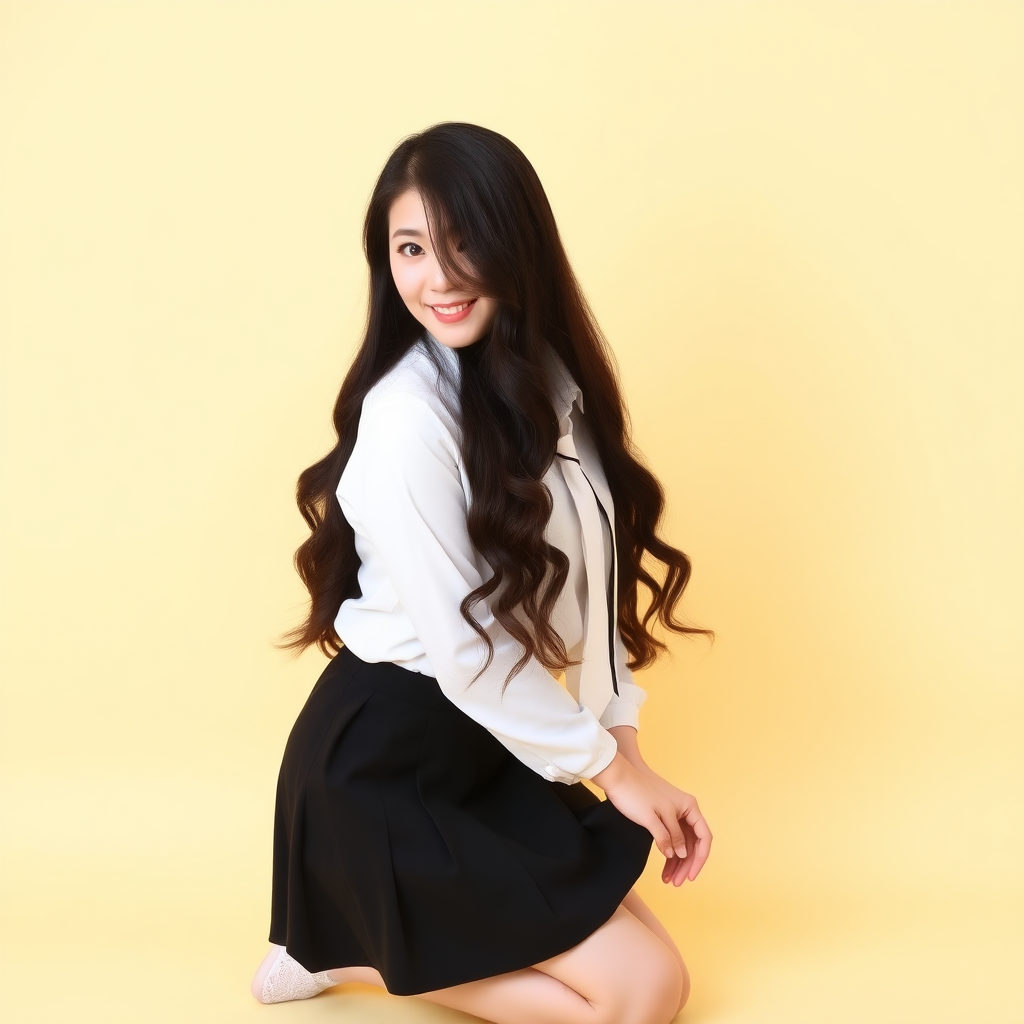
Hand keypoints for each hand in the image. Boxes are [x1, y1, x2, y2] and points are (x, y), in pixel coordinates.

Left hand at [591, 752, 711, 885]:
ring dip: (677, 863)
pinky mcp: (663, 818)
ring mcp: (675, 814)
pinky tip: (664, 869)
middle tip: (676, 883)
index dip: (699, 859)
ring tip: (669, 881)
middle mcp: (685, 811)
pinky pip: (672, 840)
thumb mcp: (652, 818)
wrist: (617, 778)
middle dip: (686, 864)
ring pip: (682, 844)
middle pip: (693, 843)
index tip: (690, 876)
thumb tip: (681, 855)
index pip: (703, 837)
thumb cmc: (635, 793)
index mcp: (689, 807)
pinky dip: (669, 855)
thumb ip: (669, 837)